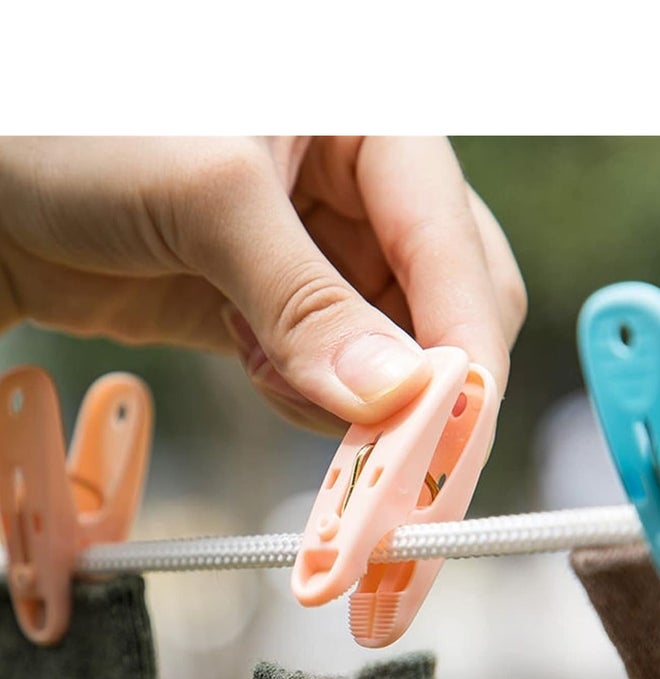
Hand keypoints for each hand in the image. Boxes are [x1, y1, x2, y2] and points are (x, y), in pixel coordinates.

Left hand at [0, 137, 525, 433]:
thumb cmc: (77, 131)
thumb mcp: (208, 198)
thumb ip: (307, 301)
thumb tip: (396, 399)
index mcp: (378, 129)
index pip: (462, 255)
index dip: (466, 355)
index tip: (451, 442)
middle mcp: (365, 191)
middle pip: (448, 313)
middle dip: (417, 390)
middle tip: (378, 453)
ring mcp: (325, 254)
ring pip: (394, 358)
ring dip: (352, 398)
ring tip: (267, 369)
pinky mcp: (282, 309)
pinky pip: (334, 376)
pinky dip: (308, 397)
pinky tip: (253, 364)